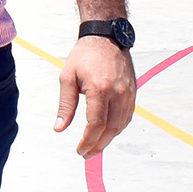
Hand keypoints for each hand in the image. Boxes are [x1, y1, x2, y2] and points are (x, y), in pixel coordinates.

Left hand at [54, 36, 137, 156]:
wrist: (106, 37)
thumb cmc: (84, 55)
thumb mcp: (68, 77)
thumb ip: (65, 105)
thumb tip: (59, 128)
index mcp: (100, 89)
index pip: (96, 124)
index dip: (88, 141)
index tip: (80, 150)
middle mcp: (118, 93)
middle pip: (111, 129)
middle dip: (98, 145)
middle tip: (86, 154)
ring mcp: (128, 93)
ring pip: (121, 125)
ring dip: (108, 139)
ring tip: (95, 147)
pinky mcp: (133, 92)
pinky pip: (127, 116)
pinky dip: (118, 128)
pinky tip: (108, 133)